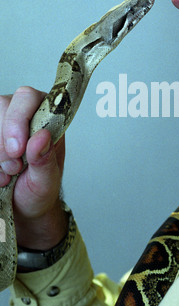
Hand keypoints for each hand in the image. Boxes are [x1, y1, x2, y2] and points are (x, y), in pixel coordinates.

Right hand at [0, 86, 67, 249]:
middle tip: (14, 167)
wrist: (23, 207)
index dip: (18, 119)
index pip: (29, 97)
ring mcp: (3, 122)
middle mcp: (25, 114)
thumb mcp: (46, 182)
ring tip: (7, 174)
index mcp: (47, 118)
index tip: (17, 150)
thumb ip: (45, 160)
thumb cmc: (39, 190)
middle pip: (3, 104)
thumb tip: (42, 136)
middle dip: (4, 140)